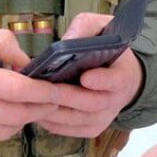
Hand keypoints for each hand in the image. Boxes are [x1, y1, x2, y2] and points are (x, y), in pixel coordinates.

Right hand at [0, 31, 60, 153]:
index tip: (57, 92)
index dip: (43, 92)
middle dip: (39, 109)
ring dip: (20, 121)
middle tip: (50, 103)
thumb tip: (28, 63)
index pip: (18, 89)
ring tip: (22, 109)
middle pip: (17, 114)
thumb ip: (0, 43)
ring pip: (6, 132)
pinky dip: (0, 133)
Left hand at [31, 11, 144, 138]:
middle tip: (45, 88)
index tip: (85, 77)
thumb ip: (87, 28)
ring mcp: (104, 117)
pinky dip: (51, 122)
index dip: (101, 80)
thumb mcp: (103, 28)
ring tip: (33, 99)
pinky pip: (68, 129)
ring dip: (54, 110)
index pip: (116, 80)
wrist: (121, 77)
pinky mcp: (91, 128)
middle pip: (92, 103)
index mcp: (123, 74)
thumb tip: (67, 40)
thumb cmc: (108, 51)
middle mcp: (116, 100)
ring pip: (77, 119)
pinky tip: (36, 109)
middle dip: (67, 96)